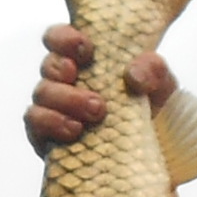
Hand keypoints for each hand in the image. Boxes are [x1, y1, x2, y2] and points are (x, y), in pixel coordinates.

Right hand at [24, 23, 171, 152]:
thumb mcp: (162, 87)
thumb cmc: (152, 114)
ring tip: (95, 112)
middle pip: (48, 64)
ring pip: (41, 93)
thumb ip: (154, 70)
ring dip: (65, 99)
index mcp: (86, 61)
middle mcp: (66, 82)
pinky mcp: (46, 138)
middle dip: (62, 69)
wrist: (154, 158)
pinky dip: (51, 123)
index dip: (64, 37)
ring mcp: (54, 110)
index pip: (60, 39)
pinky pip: (34, 124)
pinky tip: (75, 130)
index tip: (85, 49)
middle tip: (84, 78)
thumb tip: (133, 75)